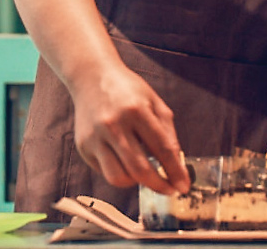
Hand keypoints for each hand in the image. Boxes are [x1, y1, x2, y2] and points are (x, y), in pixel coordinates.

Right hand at [68, 64, 190, 194]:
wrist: (91, 76)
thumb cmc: (127, 90)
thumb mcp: (154, 102)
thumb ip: (167, 132)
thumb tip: (175, 167)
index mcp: (136, 110)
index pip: (162, 149)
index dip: (175, 171)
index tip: (183, 186)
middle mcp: (113, 125)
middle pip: (139, 170)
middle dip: (158, 186)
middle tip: (169, 189)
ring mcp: (95, 137)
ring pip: (118, 178)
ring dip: (136, 182)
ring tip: (144, 173)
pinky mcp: (83, 146)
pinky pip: (104, 171)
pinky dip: (119, 172)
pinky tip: (124, 159)